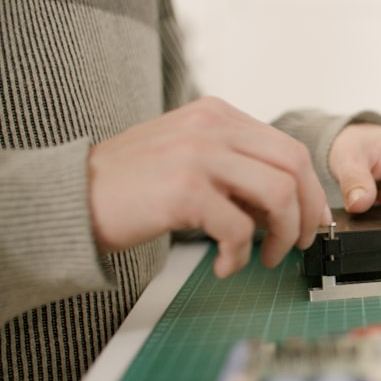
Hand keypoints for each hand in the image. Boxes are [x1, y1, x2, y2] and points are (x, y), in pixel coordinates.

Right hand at [88, 97, 331, 277]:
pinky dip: (241, 254)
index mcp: (217, 115)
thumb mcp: (190, 159)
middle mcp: (211, 126)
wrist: (69, 197)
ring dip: (282, 236)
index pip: (289, 148)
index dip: (310, 190)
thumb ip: (236, 171)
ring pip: (278, 194)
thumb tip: (288, 206)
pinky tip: (225, 265)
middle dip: (306, 214)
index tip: (311, 220)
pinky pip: (240, 228)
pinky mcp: (183, 190)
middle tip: (297, 245)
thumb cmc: (131, 186)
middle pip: (293, 167)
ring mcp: (197, 155)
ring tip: (263, 257)